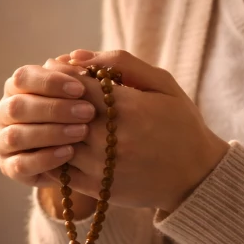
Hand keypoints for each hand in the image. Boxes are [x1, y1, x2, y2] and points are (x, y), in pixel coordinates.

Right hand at [0, 62, 95, 186]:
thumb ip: (87, 70)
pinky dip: (44, 158)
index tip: (81, 87)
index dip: (50, 82)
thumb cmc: (87, 112)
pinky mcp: (9, 167)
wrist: (87, 151)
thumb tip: (76, 57)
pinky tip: (69, 153)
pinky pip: (20, 165)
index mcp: (16, 88)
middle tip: (87, 112)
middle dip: (54, 109)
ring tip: (81, 132)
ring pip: (16, 136)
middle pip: (18, 107)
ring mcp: (3, 141)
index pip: (23, 77)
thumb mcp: (93, 90)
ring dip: (50, 133)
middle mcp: (3, 112)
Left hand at [48, 49, 229, 211]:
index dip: (60, 76)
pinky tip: (56, 143)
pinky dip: (52, 154)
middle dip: (51, 100)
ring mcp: (102, 165)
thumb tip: (76, 55)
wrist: (197, 176)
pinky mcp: (97, 188)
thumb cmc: (180, 123)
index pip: (73, 85)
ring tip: (50, 116)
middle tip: (46, 92)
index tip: (57, 71)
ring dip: (50, 127)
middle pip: (60, 113)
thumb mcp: (162, 84)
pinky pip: (59, 169)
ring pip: (56, 141)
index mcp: (127, 108)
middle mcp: (110, 138)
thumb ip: (121, 63)